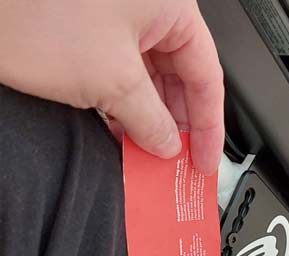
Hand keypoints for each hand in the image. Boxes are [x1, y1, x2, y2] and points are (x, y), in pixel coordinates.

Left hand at [0, 0, 223, 173]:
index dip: (209, 126)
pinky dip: (122, 103)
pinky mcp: (88, 25)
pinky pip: (119, 69)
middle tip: (177, 163)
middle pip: (180, 76)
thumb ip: (152, 119)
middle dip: (177, 124)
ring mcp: (117, 14)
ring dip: (148, 118)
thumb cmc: (35, 14)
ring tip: (147, 155)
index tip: (205, 160)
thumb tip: (169, 143)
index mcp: (171, 8)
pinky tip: (119, 133)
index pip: (207, 76)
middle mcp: (148, 7)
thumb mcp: (112, 82)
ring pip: (148, 75)